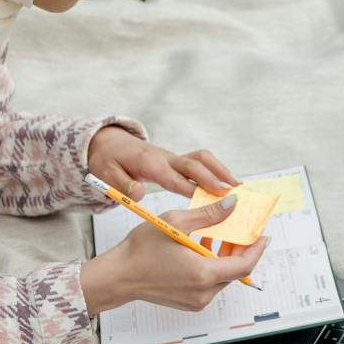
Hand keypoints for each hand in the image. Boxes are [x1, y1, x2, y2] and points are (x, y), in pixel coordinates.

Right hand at [79, 194, 271, 314]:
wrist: (118, 277)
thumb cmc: (140, 251)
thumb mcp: (176, 223)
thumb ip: (208, 215)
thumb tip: (232, 205)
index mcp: (203, 274)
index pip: (244, 265)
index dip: (256, 248)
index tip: (263, 234)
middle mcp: (203, 293)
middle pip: (235, 271)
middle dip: (240, 249)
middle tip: (240, 229)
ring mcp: (196, 301)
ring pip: (223, 277)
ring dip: (225, 256)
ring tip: (218, 235)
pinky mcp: (190, 303)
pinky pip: (210, 284)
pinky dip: (211, 266)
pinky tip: (201, 248)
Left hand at [87, 125, 238, 199]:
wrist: (109, 144)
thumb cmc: (108, 161)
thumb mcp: (107, 174)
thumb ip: (122, 186)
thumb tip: (139, 195)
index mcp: (150, 164)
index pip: (175, 177)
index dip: (194, 187)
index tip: (212, 198)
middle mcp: (165, 158)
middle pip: (194, 163)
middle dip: (214, 178)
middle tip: (232, 193)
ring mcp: (172, 157)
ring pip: (202, 158)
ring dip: (220, 170)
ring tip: (237, 186)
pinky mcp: (176, 160)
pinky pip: (200, 161)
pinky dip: (216, 169)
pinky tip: (227, 183)